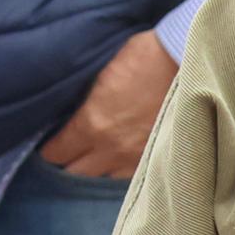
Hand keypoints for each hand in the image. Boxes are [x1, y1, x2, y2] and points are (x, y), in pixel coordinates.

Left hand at [37, 31, 179, 178]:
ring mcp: (137, 156)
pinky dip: (118, 170)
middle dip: (66, 165)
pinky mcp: (158, 156)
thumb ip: (81, 100)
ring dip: (93, 171)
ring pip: (103, 179)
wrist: (187, 58)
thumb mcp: (99, 72)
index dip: (48, 150)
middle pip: (76, 174)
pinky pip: (129, 175)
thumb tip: (66, 112)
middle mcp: (112, 148)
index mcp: (92, 124)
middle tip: (64, 155)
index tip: (46, 145)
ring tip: (89, 160)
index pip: (57, 153)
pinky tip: (116, 160)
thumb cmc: (143, 55)